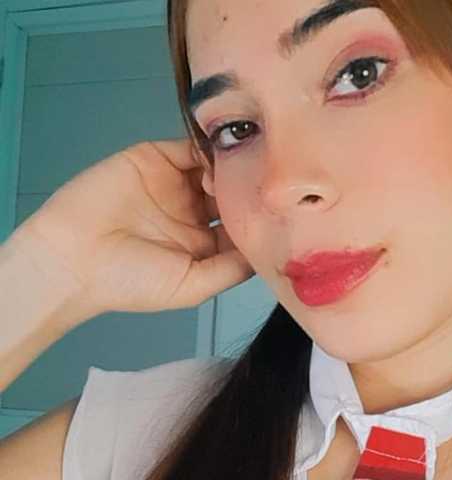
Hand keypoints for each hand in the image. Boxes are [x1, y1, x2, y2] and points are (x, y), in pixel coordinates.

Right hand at [7, 139, 254, 326]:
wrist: (72, 257)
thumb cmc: (131, 281)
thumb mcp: (192, 286)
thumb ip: (231, 269)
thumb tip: (266, 252)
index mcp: (202, 244)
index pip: (241, 226)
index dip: (261, 220)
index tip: (284, 215)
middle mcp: (193, 212)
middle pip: (234, 193)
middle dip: (251, 189)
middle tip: (271, 187)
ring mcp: (175, 184)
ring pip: (216, 168)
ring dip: (232, 169)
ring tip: (243, 175)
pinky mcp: (157, 159)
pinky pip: (190, 147)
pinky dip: (209, 149)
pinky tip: (223, 159)